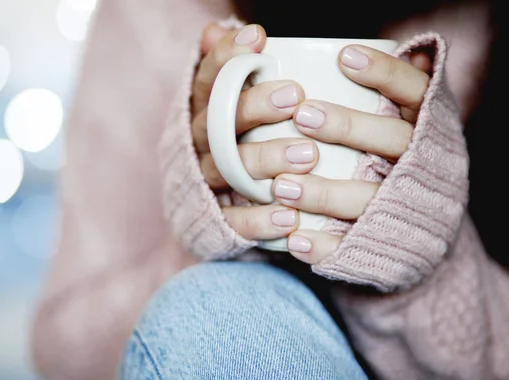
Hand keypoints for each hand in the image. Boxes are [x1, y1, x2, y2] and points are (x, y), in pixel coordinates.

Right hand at [191, 23, 317, 240]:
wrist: (209, 201)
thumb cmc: (237, 137)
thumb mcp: (231, 102)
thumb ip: (229, 70)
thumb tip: (217, 28)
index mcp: (205, 110)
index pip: (208, 79)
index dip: (228, 57)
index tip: (259, 37)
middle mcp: (201, 143)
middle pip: (219, 122)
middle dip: (254, 106)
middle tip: (296, 96)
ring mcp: (208, 181)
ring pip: (229, 169)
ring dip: (265, 160)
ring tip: (307, 156)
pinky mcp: (216, 219)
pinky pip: (233, 221)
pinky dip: (259, 221)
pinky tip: (290, 218)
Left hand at [276, 45, 432, 262]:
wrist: (428, 236)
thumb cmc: (401, 164)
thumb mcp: (407, 126)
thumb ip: (387, 96)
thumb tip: (353, 50)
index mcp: (430, 129)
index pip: (416, 92)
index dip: (385, 73)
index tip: (343, 57)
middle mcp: (425, 165)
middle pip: (394, 141)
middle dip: (348, 127)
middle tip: (302, 116)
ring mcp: (408, 208)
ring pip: (370, 198)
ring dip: (324, 193)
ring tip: (280, 186)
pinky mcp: (389, 246)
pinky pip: (355, 247)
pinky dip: (324, 245)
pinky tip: (293, 239)